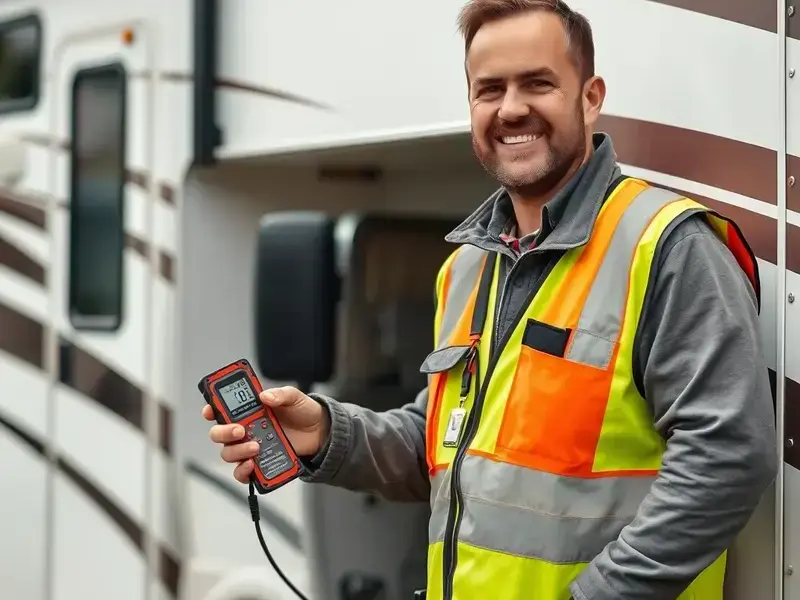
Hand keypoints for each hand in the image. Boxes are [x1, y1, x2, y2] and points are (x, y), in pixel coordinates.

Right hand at [202, 386, 329, 482]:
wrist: (320, 432)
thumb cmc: (303, 412)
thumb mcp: (294, 397)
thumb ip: (281, 394)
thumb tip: (265, 396)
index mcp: (248, 410)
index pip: (221, 410)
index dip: (211, 409)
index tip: (210, 410)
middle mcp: (244, 429)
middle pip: (219, 434)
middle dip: (224, 432)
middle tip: (240, 430)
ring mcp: (250, 447)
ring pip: (228, 453)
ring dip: (236, 451)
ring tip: (255, 446)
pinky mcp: (259, 463)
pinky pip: (242, 472)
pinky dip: (242, 471)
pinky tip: (252, 465)